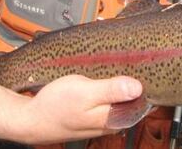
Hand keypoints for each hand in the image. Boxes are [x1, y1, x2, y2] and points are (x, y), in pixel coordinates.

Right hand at [0, 71, 141, 144]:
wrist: (31, 120)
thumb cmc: (55, 106)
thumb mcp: (84, 92)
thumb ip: (111, 90)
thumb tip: (138, 87)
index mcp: (114, 118)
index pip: (144, 103)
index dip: (149, 83)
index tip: (151, 63)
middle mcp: (111, 122)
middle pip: (135, 102)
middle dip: (138, 83)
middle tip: (138, 59)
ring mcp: (102, 120)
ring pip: (122, 102)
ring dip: (124, 85)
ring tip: (125, 65)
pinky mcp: (92, 116)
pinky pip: (109, 102)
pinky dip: (111, 90)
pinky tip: (107, 77)